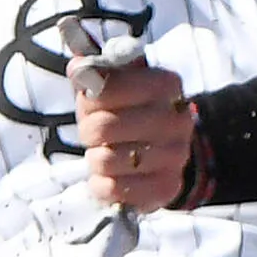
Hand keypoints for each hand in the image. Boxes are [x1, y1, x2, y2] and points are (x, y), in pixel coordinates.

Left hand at [70, 51, 194, 212]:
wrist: (158, 151)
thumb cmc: (125, 111)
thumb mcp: (110, 84)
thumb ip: (93, 70)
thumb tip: (79, 67)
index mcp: (166, 84)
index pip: (107, 88)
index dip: (88, 99)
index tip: (91, 102)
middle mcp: (177, 120)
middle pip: (103, 128)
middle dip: (88, 131)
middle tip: (94, 133)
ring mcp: (176, 156)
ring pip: (106, 161)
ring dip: (95, 159)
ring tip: (107, 153)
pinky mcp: (167, 188)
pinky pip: (113, 189)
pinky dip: (101, 184)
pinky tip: (113, 176)